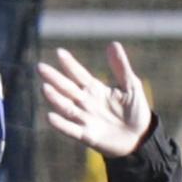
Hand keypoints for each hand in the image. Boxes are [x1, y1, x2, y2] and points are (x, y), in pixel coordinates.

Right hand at [36, 43, 151, 157]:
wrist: (141, 138)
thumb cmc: (136, 111)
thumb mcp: (131, 85)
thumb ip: (121, 67)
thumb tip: (113, 44)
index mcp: (95, 89)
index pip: (79, 75)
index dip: (70, 64)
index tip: (59, 52)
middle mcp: (85, 102)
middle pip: (67, 88)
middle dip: (54, 78)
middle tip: (40, 67)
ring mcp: (85, 119)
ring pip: (66, 107)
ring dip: (54, 98)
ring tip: (44, 88)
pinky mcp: (87, 135)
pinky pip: (71, 129)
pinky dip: (61, 124)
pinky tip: (50, 116)